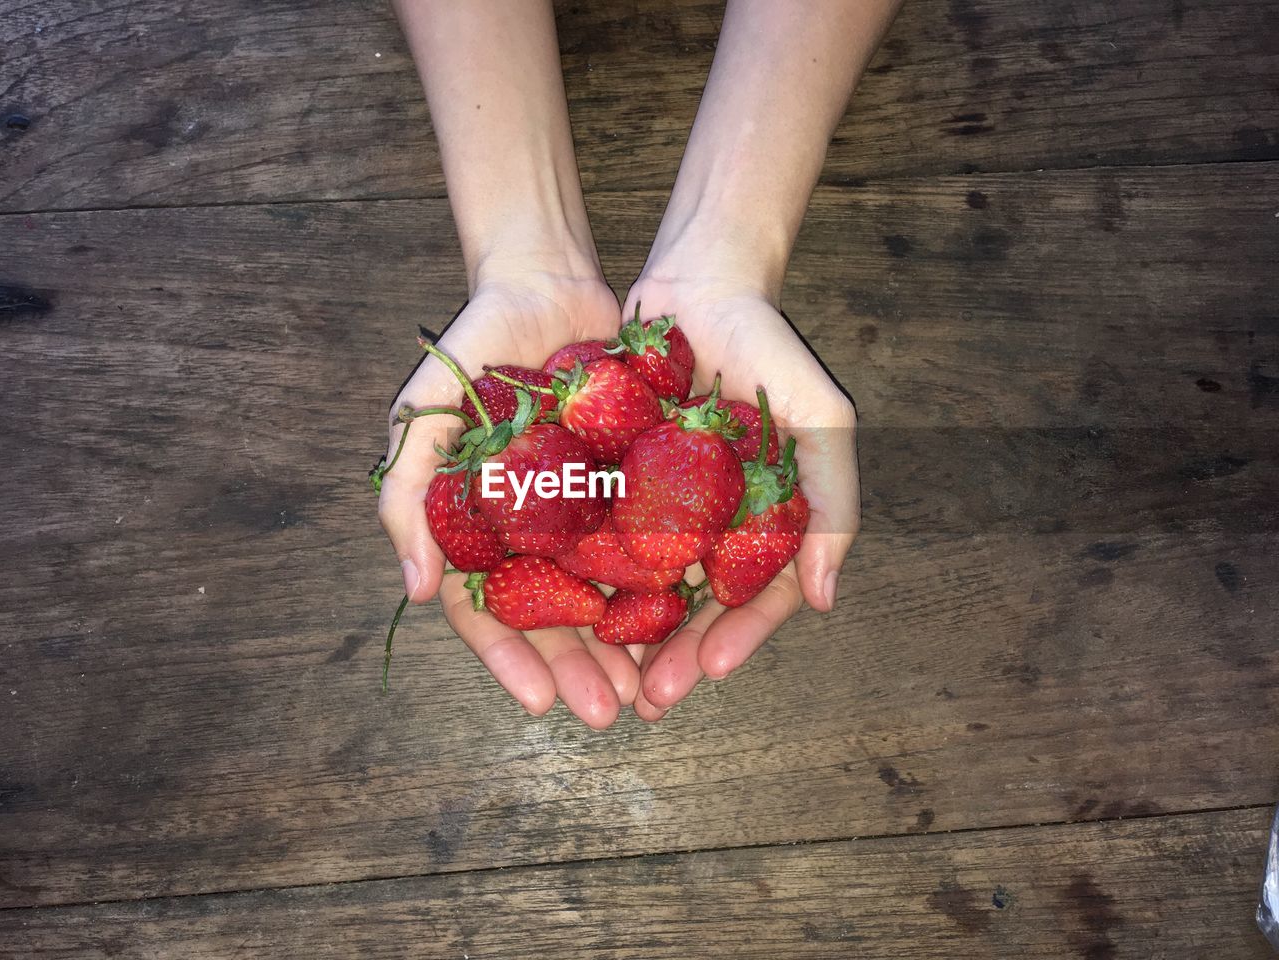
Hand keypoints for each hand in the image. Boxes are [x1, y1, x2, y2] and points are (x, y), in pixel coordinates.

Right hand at [377, 272, 641, 727]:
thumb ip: (409, 501)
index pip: (488, 613)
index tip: (539, 706)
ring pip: (605, 595)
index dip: (511, 662)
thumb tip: (414, 594)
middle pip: (553, 619)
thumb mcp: (422, 418)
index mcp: (478, 533)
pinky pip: (649, 545)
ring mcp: (583, 514)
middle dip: (579, 669)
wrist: (546, 287)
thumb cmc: (470, 354)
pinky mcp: (632, 488)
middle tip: (611, 711)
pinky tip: (688, 621)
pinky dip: (664, 585)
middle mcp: (532, 534)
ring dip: (625, 645)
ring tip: (651, 688)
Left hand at [620, 274, 859, 720]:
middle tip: (645, 701)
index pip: (757, 596)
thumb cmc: (770, 348)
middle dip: (673, 656)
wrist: (697, 283)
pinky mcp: (611, 482)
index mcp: (764, 522)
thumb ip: (833, 505)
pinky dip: (584, 578)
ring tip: (605, 680)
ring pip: (643, 588)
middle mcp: (712, 524)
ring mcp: (661, 506)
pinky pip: (595, 539)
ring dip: (626, 638)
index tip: (707, 671)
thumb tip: (824, 601)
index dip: (737, 637)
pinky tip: (562, 613)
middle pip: (694, 607)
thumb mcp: (821, 418)